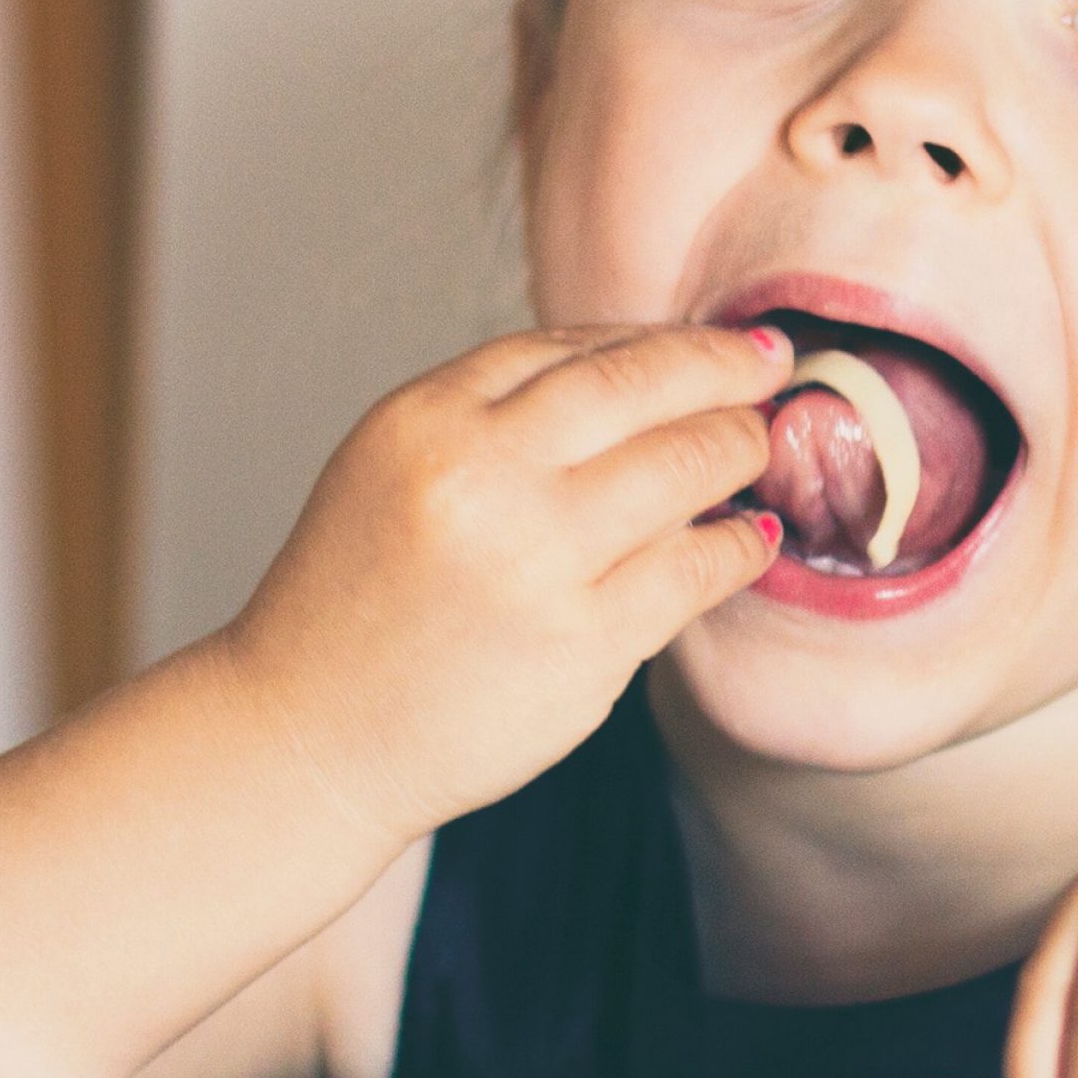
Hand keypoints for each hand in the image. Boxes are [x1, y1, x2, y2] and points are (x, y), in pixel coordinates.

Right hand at [212, 322, 791, 841]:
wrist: (306, 737)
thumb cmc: (355, 605)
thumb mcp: (390, 467)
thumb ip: (493, 415)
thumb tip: (636, 368)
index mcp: (425, 420)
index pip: (570, 348)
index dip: (658, 340)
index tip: (710, 341)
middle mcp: (479, 476)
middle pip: (642, 387)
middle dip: (724, 371)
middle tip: (771, 370)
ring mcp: (534, 561)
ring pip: (683, 468)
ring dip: (738, 448)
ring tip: (757, 448)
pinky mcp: (582, 644)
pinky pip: (695, 570)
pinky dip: (739, 546)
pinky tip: (750, 538)